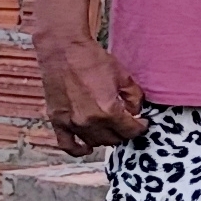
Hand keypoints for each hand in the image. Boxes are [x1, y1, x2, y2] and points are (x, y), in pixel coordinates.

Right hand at [34, 31, 149, 149]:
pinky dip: (78, 150)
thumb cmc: (93, 60)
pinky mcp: (58, 121)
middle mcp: (90, 121)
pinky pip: (67, 145)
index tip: (142, 123)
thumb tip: (136, 112)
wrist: (63, 51)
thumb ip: (134, 97)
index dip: (140, 127)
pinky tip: (87, 148)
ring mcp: (72, 123)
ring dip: (105, 138)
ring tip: (110, 129)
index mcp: (109, 111)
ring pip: (94, 142)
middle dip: (123, 133)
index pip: (130, 130)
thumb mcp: (123, 75)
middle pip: (113, 139)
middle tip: (127, 124)